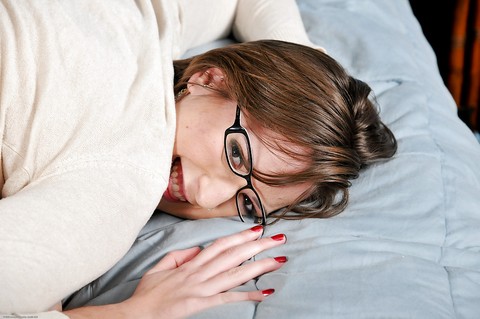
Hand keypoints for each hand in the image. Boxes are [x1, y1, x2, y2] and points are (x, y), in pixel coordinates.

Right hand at [123, 225, 286, 318]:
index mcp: (191, 264)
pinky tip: (264, 292)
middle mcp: (199, 273)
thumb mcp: (161, 266)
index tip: (257, 230)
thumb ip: (181, 256)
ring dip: (259, 266)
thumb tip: (198, 250)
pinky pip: (228, 298)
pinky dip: (247, 295)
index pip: (220, 245)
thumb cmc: (149, 292)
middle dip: (257, 246)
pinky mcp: (200, 303)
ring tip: (279, 260)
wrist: (137, 314)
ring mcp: (201, 288)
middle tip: (278, 239)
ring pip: (235, 273)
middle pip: (233, 255)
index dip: (240, 236)